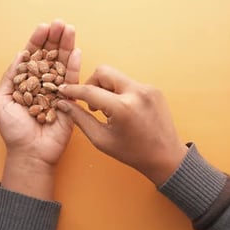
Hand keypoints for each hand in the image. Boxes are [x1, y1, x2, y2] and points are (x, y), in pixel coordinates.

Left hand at [0, 20, 80, 198]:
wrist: (30, 152)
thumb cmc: (13, 130)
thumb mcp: (1, 100)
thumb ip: (10, 77)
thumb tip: (20, 56)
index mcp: (26, 82)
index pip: (33, 57)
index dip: (37, 41)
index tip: (43, 27)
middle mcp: (42, 84)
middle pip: (50, 56)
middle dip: (55, 39)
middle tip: (60, 23)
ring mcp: (57, 91)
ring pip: (62, 64)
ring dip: (66, 46)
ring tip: (69, 29)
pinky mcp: (70, 101)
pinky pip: (73, 80)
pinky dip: (75, 65)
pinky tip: (76, 50)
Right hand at [57, 65, 186, 185]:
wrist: (166, 157)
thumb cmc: (133, 153)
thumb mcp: (101, 139)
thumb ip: (80, 119)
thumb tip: (63, 104)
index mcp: (122, 107)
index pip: (89, 90)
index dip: (73, 90)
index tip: (64, 90)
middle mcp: (137, 92)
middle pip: (103, 72)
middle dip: (92, 83)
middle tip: (92, 102)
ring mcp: (148, 89)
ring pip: (117, 76)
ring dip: (107, 88)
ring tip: (109, 110)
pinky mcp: (154, 89)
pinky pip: (129, 83)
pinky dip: (120, 92)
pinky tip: (123, 110)